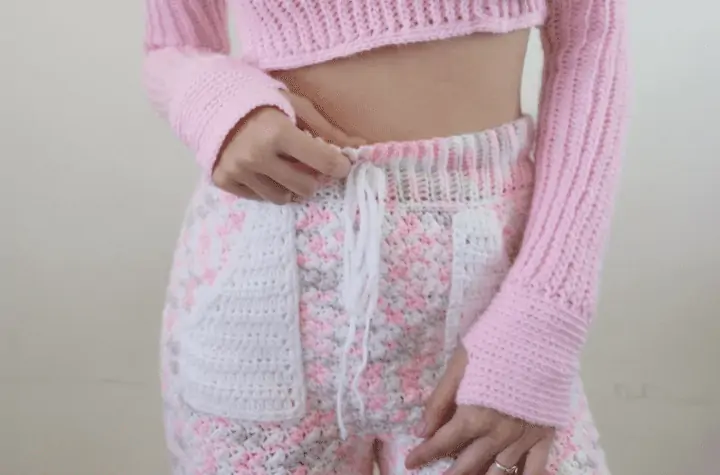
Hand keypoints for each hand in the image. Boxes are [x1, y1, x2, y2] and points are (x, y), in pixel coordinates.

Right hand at [212, 91, 364, 202]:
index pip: (324, 163)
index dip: (339, 166)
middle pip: (305, 187)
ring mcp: (238, 170)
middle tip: (306, 164)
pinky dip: (265, 186)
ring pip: (282, 198)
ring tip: (283, 166)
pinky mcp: (223, 180)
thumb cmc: (260, 100)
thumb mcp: (296, 107)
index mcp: (278, 132)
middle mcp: (257, 156)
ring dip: (289, 185)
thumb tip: (362, 147)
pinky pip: (258, 198)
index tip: (340, 164)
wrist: (208, 98)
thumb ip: (328, 131)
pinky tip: (263, 169)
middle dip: (313, 177)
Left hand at [405, 346, 553, 474]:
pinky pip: (534, 469)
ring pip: (499, 473)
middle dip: (450, 474)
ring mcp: (523, 438)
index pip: (442, 443)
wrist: (540, 332)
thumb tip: (421, 431)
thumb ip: (439, 401)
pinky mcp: (546, 435)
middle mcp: (497, 435)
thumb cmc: (494, 343)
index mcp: (473, 417)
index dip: (423, 454)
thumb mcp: (458, 366)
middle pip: (468, 465)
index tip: (411, 461)